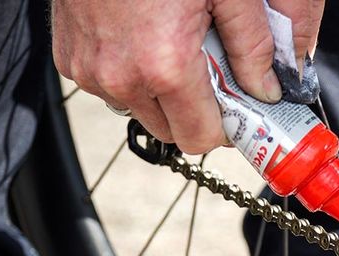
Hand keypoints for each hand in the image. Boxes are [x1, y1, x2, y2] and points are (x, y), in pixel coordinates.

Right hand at [51, 0, 324, 154]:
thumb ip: (253, 45)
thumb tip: (268, 88)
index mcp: (162, 66)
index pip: (201, 137)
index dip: (226, 125)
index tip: (238, 105)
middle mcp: (120, 77)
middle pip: (172, 130)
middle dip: (197, 109)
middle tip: (211, 67)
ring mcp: (89, 69)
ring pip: (141, 110)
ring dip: (163, 93)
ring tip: (175, 43)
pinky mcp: (70, 56)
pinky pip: (111, 87)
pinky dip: (132, 72)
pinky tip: (144, 35)